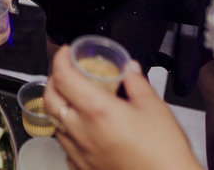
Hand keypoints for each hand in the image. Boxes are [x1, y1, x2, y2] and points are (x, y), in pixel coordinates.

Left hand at [44, 46, 200, 169]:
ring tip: (74, 100)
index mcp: (98, 110)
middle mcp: (83, 132)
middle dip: (54, 81)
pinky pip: (66, 147)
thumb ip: (137, 83)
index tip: (66, 54)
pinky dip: (68, 133)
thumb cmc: (164, 153)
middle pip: (49, 99)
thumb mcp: (154, 107)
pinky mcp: (84, 168)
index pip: (64, 77)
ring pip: (54, 123)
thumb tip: (130, 70)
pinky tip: (82, 130)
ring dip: (59, 107)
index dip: (61, 60)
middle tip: (66, 73)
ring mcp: (81, 152)